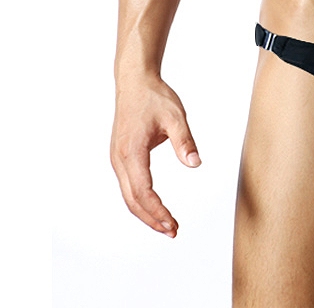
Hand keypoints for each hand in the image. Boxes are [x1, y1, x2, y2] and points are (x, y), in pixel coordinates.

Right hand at [110, 76, 200, 237]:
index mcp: (132, 151)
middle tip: (173, 231)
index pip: (142, 191)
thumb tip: (195, 164)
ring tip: (166, 225)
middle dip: (152, 218)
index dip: (157, 211)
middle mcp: (120, 159)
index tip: (172, 223)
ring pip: (128, 195)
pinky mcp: (120, 157)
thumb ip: (184, 141)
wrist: (135, 82)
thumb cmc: (154, 97)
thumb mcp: (175, 116)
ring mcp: (118, 159)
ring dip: (145, 213)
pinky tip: (154, 206)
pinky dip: (140, 200)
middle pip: (132, 200)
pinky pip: (128, 185)